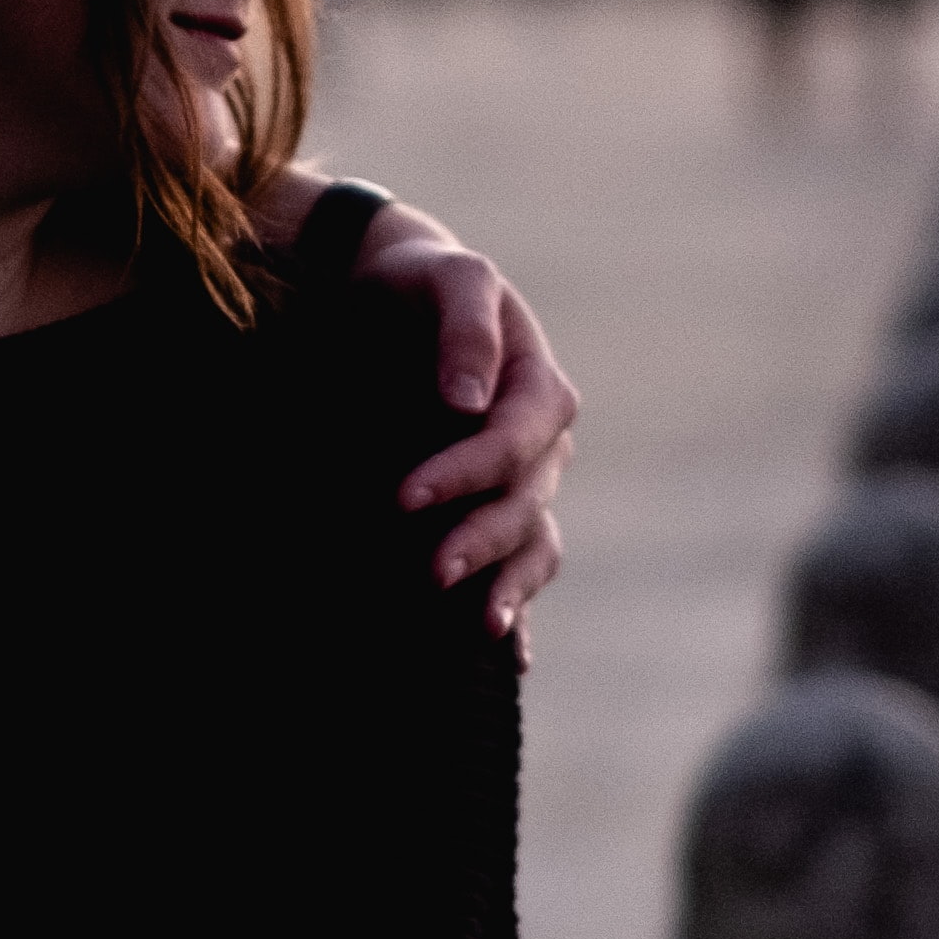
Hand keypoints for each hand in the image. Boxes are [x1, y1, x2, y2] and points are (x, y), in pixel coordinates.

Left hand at [348, 197, 578, 634]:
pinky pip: (521, 568)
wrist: (396, 299)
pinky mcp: (494, 511)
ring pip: (532, 546)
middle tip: (429, 573)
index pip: (512, 444)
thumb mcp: (450, 279)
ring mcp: (524, 485)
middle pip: (524, 506)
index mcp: (539, 390)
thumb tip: (466, 403)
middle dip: (479, 542)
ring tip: (479, 630)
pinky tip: (509, 659)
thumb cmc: (421, 284)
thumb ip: (465, 330)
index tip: (403, 498)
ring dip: (510, 589)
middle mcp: (542, 447)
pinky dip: (519, 612)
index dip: (465, 473)